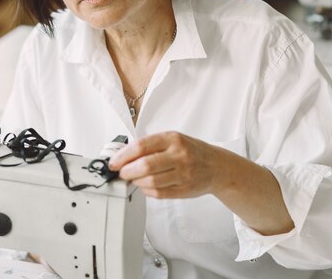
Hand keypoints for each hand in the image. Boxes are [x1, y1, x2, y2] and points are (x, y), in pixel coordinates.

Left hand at [108, 131, 223, 198]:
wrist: (217, 166)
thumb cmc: (191, 151)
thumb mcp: (173, 140)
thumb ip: (151, 146)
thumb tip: (123, 155)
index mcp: (173, 139)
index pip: (141, 146)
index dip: (123, 156)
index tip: (113, 162)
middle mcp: (179, 155)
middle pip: (144, 166)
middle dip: (127, 171)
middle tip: (121, 172)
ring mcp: (183, 174)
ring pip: (150, 182)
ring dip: (136, 182)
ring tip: (133, 179)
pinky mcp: (184, 190)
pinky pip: (158, 193)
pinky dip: (146, 191)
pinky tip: (145, 186)